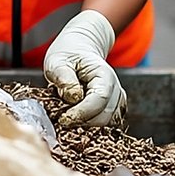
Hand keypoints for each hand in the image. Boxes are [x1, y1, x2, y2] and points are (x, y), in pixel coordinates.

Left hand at [42, 10, 125, 127]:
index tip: (64, 119)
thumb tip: (73, 98)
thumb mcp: (57, 62)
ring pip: (106, 123)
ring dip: (86, 124)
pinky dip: (91, 125)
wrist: (78, 50)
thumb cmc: (68, 55)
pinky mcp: (113, 109)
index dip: (82, 112)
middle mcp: (115, 89)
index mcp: (104, 74)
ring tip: (68, 112)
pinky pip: (106, 124)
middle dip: (82, 121)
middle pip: (104, 115)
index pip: (99, 99)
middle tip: (61, 118)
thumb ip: (64, 78)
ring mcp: (116, 100)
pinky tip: (77, 116)